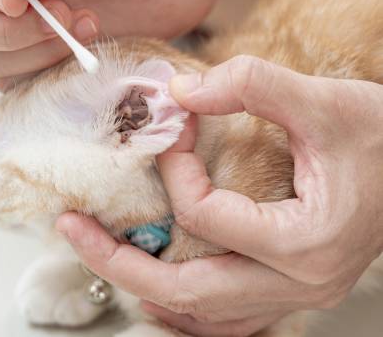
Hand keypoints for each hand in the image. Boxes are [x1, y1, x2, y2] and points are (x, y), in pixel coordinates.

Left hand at [56, 55, 382, 335]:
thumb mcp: (326, 101)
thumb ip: (253, 85)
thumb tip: (181, 91)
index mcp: (303, 242)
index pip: (206, 217)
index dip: (174, 171)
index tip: (173, 129)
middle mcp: (297, 284)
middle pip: (187, 293)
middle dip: (120, 262)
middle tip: (72, 231)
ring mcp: (294, 296)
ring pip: (203, 318)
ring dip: (144, 288)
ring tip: (99, 256)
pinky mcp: (290, 290)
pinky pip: (225, 319)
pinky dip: (182, 307)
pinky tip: (155, 286)